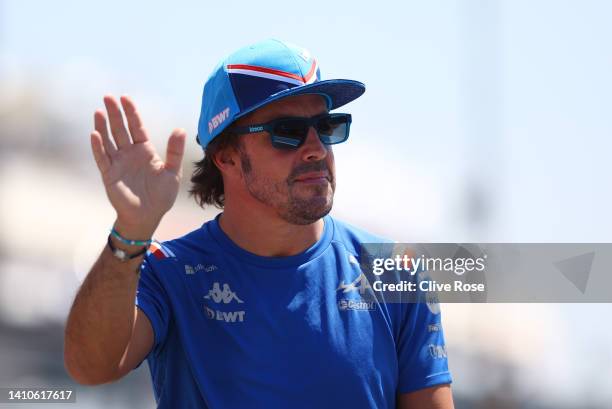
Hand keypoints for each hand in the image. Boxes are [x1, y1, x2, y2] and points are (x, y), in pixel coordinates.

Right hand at [90, 95, 185, 237]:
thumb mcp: (172, 172)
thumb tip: (180, 129)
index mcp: (145, 150)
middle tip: (108, 97)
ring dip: (103, 126)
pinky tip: (95, 134)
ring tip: (99, 111)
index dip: (131, 112)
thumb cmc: (162, 196)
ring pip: (108, 140)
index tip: (125, 98)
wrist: (148, 216)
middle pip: (120, 129)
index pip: (136, 127)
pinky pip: (102, 158)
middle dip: (114, 113)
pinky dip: (98, 146)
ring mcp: (118, 162)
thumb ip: (175, 151)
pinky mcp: (109, 174)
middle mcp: (129, 153)